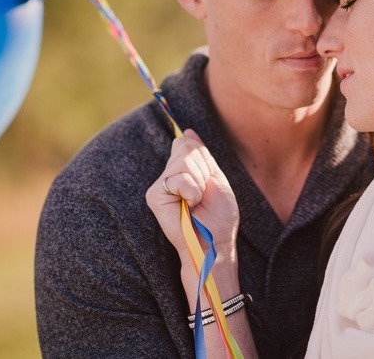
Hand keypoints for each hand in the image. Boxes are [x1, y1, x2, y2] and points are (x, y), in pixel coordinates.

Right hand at [146, 130, 239, 260]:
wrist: (216, 242)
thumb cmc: (218, 216)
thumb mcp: (215, 177)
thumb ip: (201, 154)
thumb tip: (187, 131)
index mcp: (180, 170)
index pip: (188, 143)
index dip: (205, 160)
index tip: (208, 181)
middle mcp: (166, 175)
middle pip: (187, 149)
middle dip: (204, 171)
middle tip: (203, 195)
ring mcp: (158, 185)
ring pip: (184, 161)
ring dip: (200, 183)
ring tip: (197, 201)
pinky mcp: (154, 196)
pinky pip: (180, 178)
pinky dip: (193, 192)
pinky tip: (190, 206)